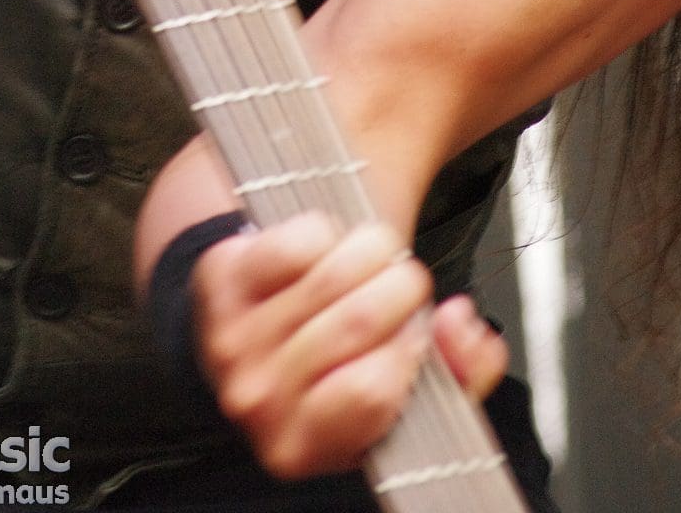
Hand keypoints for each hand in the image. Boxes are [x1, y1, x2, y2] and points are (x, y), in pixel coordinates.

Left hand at [192, 213, 508, 479]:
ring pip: (334, 274)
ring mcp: (229, 340)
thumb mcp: (404, 392)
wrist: (265, 328)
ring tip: (372, 265)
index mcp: (302, 446)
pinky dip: (329, 233)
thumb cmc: (338, 363)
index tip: (413, 336)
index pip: (371, 392)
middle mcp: (256, 401)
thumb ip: (459, 372)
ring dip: (374, 253)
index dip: (408, 351)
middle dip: (402, 290)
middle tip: (402, 289)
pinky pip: (300, 240)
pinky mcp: (219, 278)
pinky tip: (324, 253)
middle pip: (357, 322)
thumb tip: (461, 324)